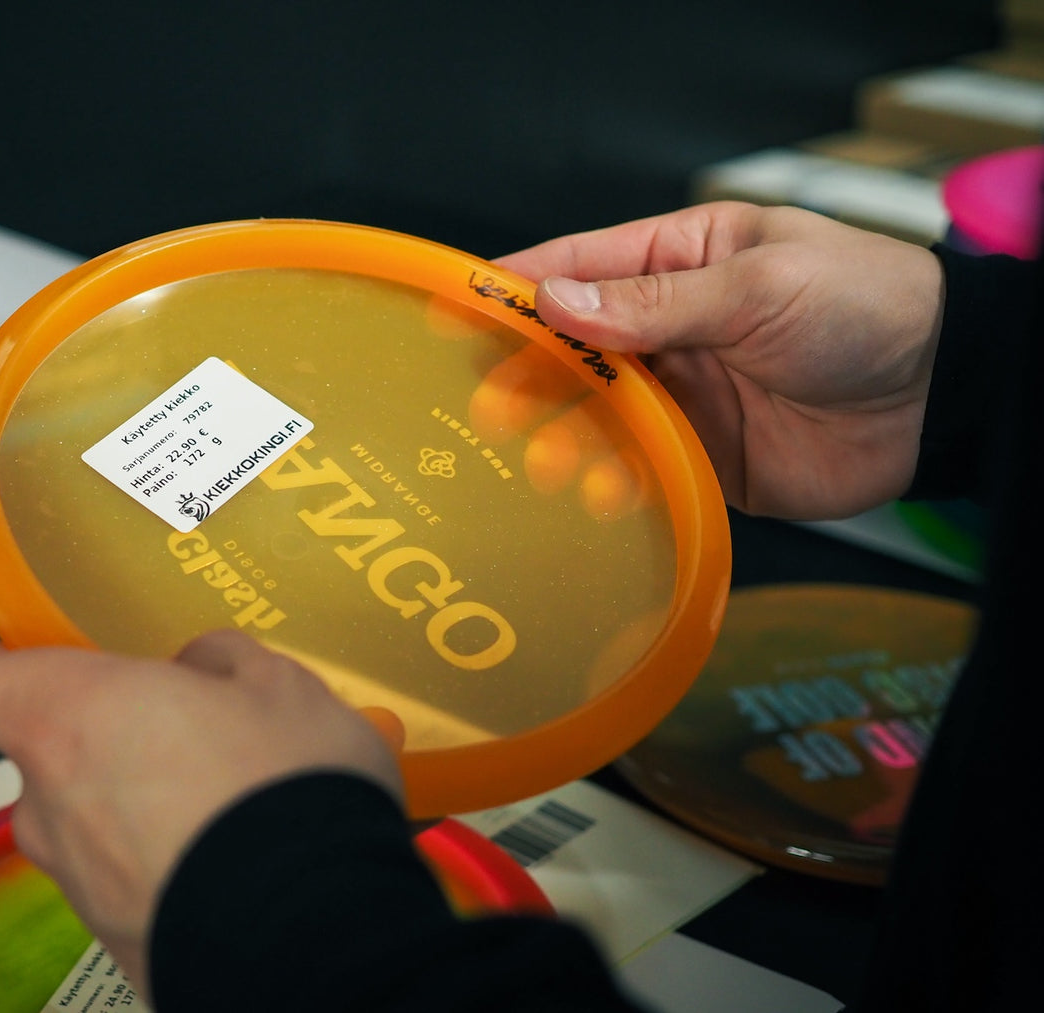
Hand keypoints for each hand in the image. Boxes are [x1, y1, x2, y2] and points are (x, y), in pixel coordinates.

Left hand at [0, 630, 403, 992]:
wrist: (324, 938)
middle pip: (51, 757)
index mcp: (65, 719)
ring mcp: (80, 891)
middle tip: (205, 737)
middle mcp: (48, 808)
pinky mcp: (122, 953)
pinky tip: (252, 864)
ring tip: (245, 806)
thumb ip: (217, 664)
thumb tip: (199, 672)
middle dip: (118, 743)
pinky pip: (137, 887)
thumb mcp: (277, 686)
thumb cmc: (283, 785)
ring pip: (99, 825)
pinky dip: (179, 871)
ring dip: (154, 810)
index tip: (20, 660)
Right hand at [493, 201, 945, 519]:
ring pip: (598, 412)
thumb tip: (554, 303)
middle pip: (573, 348)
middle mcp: (670, 328)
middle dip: (525, 374)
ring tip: (534, 459)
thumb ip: (655, 305)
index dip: (514, 288)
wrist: (938, 396)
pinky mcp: (702, 454)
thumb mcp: (758, 287)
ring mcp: (683, 393)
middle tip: (483, 404)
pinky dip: (610, 480)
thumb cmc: (863, 307)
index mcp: (679, 260)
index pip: (578, 269)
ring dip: (561, 434)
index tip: (453, 309)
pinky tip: (593, 492)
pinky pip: (641, 466)